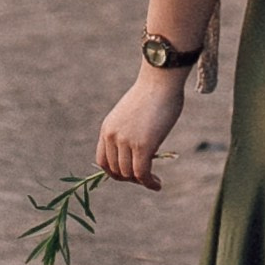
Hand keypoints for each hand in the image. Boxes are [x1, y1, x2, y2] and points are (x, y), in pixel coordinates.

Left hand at [97, 64, 188, 190]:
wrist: (161, 80)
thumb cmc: (153, 94)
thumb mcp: (132, 115)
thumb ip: (129, 131)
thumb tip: (138, 149)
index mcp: (107, 129)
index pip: (103, 161)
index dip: (115, 172)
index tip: (131, 174)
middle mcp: (112, 136)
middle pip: (116, 170)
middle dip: (130, 178)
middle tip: (146, 177)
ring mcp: (126, 141)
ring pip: (129, 174)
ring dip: (141, 181)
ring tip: (154, 181)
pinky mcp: (142, 145)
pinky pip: (142, 173)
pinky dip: (149, 183)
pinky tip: (157, 184)